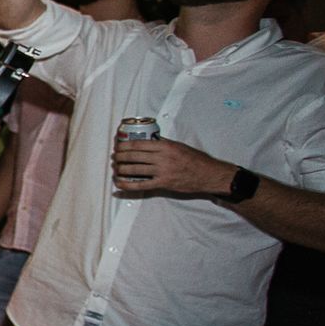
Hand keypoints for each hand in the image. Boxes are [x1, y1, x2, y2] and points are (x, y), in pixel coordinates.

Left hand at [112, 137, 233, 195]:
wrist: (209, 175)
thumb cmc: (196, 159)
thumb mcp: (179, 146)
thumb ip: (163, 143)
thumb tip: (148, 140)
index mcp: (165, 146)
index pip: (139, 144)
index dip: (125, 146)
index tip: (118, 146)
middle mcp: (162, 158)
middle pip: (134, 156)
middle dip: (120, 157)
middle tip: (115, 157)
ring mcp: (162, 171)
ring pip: (134, 169)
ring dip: (121, 169)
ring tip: (116, 168)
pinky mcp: (162, 184)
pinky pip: (140, 185)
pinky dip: (127, 185)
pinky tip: (119, 183)